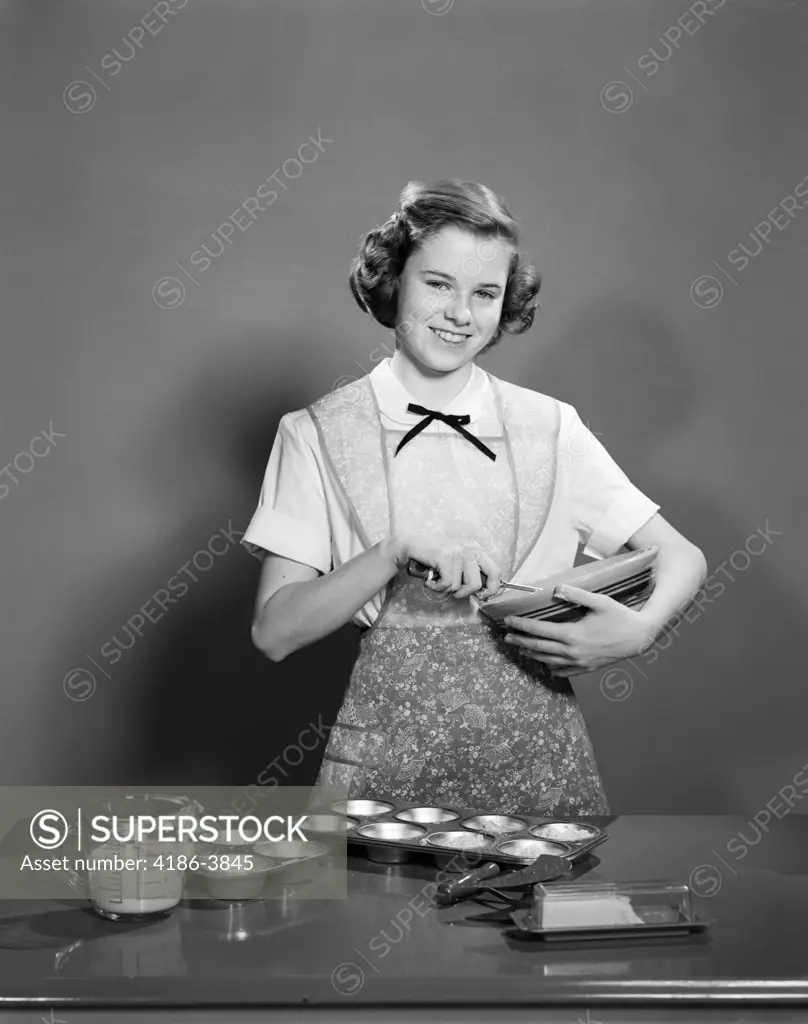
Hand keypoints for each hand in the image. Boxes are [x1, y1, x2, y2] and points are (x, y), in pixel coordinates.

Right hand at [392, 533, 502, 600]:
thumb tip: (484, 593)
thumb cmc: (434, 558)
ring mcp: (456, 551)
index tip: (483, 596)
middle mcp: (469, 548)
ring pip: (459, 586)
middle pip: (476, 584)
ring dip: (445, 589)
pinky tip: (430, 579)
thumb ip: (471, 572)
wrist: (411, 546)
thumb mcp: (457, 561)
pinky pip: (446, 584)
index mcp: (475, 549)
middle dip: (464, 593)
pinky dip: (436, 587)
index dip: (493, 588)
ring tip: (437, 579)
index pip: (496, 571)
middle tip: (453, 590)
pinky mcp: (444, 556)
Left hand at [502, 585, 655, 676]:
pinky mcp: (587, 668)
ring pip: (549, 661)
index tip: (508, 621)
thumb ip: (576, 595)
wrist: (639, 638)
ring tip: (521, 649)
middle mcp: (573, 651)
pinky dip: (553, 668)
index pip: (539, 629)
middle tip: (506, 637)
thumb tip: (556, 589)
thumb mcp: (599, 601)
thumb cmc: (620, 616)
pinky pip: (565, 671)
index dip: (522, 625)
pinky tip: (546, 666)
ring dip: (532, 654)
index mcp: (572, 634)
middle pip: (539, 647)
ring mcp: (579, 662)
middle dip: (521, 641)